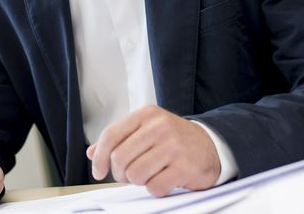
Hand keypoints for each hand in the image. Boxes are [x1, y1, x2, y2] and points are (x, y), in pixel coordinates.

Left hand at [86, 105, 219, 196]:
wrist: (210, 146)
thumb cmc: (173, 139)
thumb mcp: (146, 129)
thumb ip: (120, 139)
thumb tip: (92, 152)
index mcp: (146, 115)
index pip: (110, 135)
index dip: (99, 157)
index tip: (98, 171)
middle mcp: (159, 127)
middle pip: (119, 158)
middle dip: (120, 174)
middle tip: (128, 176)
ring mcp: (173, 146)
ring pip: (135, 175)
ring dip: (138, 181)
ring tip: (149, 175)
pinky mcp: (184, 167)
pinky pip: (154, 187)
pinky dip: (155, 189)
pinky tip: (163, 180)